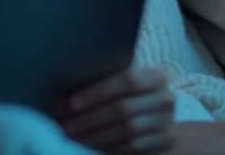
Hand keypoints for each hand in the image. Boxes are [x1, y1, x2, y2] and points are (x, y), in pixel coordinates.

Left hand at [58, 68, 175, 153]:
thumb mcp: (116, 86)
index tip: (72, 104)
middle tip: (65, 127)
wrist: (157, 120)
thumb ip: (92, 87)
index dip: (98, 92)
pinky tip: (90, 147)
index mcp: (155, 76)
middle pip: (124, 108)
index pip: (128, 80)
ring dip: (95, 136)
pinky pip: (133, 147)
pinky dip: (109, 148)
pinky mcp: (165, 141)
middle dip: (90, 119)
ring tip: (73, 139)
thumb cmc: (127, 97)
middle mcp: (166, 97)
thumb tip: (57, 102)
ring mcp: (167, 122)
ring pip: (127, 131)